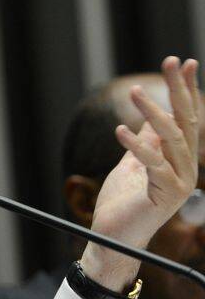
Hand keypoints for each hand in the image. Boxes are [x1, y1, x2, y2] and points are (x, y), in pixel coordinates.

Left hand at [82, 57, 199, 293]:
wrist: (112, 237)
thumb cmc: (122, 201)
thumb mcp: (132, 162)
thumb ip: (145, 140)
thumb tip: (151, 115)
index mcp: (178, 158)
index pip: (186, 117)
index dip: (186, 90)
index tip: (184, 62)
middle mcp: (185, 168)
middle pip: (186, 122)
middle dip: (180, 89)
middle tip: (171, 60)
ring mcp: (179, 182)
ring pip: (172, 139)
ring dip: (153, 112)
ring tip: (134, 91)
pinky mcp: (164, 196)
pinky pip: (153, 165)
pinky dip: (137, 146)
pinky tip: (120, 130)